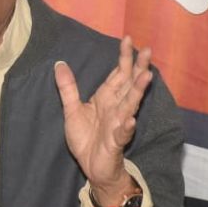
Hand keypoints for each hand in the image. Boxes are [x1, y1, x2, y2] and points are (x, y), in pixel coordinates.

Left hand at [55, 36, 153, 206]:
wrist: (92, 167)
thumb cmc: (86, 139)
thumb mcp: (71, 110)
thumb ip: (68, 88)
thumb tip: (60, 64)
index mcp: (106, 98)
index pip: (117, 74)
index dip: (123, 58)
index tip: (128, 39)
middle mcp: (116, 108)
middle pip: (129, 84)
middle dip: (138, 68)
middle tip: (147, 50)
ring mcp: (118, 124)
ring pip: (130, 104)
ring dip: (138, 91)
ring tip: (146, 76)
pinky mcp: (116, 142)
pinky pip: (122, 133)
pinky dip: (126, 127)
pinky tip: (130, 121)